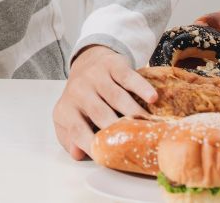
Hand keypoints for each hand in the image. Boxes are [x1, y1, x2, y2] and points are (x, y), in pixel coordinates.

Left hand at [52, 45, 157, 159]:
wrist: (87, 61)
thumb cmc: (81, 99)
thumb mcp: (68, 119)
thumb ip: (69, 139)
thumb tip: (78, 154)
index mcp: (66, 109)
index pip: (77, 131)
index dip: (91, 145)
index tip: (108, 158)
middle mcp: (78, 91)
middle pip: (99, 114)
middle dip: (117, 130)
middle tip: (134, 143)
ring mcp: (96, 76)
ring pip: (117, 97)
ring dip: (134, 113)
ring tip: (148, 126)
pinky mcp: (112, 64)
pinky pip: (128, 77)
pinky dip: (141, 88)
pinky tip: (152, 98)